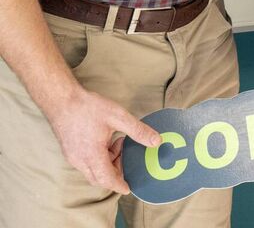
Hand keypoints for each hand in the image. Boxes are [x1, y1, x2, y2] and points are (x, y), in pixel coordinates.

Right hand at [45, 85, 160, 193]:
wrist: (61, 100)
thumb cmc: (88, 108)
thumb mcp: (118, 117)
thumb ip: (138, 131)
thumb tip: (155, 141)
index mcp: (91, 155)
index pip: (106, 179)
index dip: (118, 185)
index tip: (128, 189)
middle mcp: (79, 160)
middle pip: (99, 178)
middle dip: (115, 173)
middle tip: (128, 160)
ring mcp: (72, 156)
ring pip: (92, 170)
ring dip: (108, 163)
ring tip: (119, 143)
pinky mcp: (70, 151)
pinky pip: (86, 162)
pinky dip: (99, 157)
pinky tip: (107, 141)